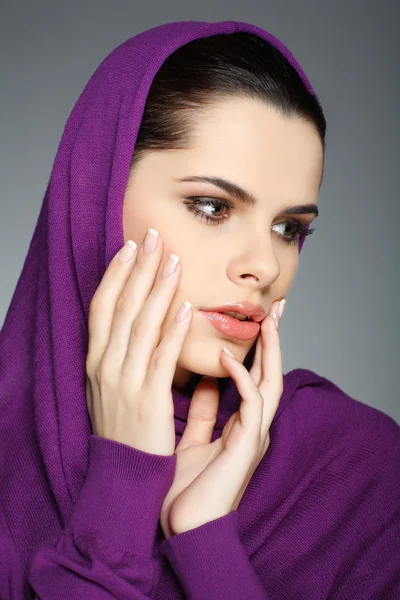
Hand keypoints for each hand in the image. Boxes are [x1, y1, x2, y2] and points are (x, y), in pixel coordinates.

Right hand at [85, 229, 191, 454]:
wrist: (123, 474)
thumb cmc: (122, 427)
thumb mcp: (110, 386)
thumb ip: (120, 353)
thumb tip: (136, 321)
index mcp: (95, 360)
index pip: (102, 307)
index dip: (116, 274)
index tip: (129, 247)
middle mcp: (105, 365)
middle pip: (122, 307)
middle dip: (138, 268)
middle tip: (153, 236)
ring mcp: (124, 381)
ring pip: (141, 325)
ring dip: (158, 289)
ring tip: (174, 260)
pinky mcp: (148, 399)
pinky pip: (161, 357)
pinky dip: (173, 330)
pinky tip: (186, 307)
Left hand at [160, 300, 283, 538]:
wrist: (183, 530)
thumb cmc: (184, 488)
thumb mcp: (194, 438)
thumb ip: (203, 411)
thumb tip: (204, 379)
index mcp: (241, 425)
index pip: (254, 377)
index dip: (257, 349)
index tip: (254, 320)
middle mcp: (252, 427)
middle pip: (272, 373)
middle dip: (275, 341)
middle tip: (277, 307)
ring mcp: (254, 436)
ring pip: (272, 383)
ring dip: (271, 351)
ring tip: (267, 319)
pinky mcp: (247, 445)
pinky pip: (253, 404)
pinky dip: (242, 378)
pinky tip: (227, 358)